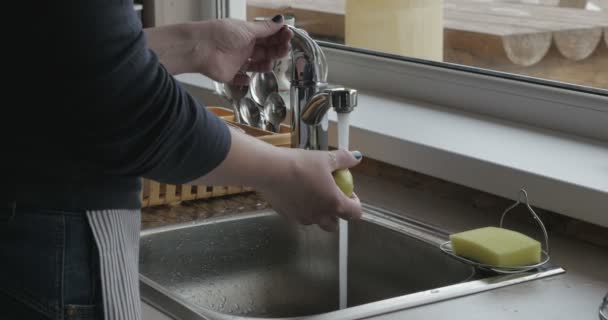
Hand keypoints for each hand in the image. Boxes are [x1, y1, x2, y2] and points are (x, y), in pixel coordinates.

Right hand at [190, 130, 362, 231]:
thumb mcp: (324, 158)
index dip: (356, 205)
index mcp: (334, 203)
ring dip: (319, 213)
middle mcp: (319, 215)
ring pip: (316, 221)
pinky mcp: (287, 216)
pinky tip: (297, 193)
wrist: (269, 170)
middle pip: (334, 224)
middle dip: (337, 215)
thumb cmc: (299, 164)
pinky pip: (300, 216)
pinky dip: (303, 208)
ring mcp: (303, 218)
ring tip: (314, 194)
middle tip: (333, 198)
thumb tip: (356, 157)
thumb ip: (343, 159)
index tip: (351, 195)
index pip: (354, 214)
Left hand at [194, 15, 292, 84]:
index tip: (288, 36)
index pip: (267, 36)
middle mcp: (243, 47)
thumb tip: (280, 20)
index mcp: (248, 34)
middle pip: (265, 50)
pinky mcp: (230, 75)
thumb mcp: (247, 29)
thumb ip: (265, 28)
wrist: (200, 47)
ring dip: (265, 65)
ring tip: (269, 64)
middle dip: (276, 50)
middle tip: (285, 49)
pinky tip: (248, 78)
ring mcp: (237, 61)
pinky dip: (244, 80)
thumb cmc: (222, 34)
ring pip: (256, 65)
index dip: (278, 36)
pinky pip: (239, 79)